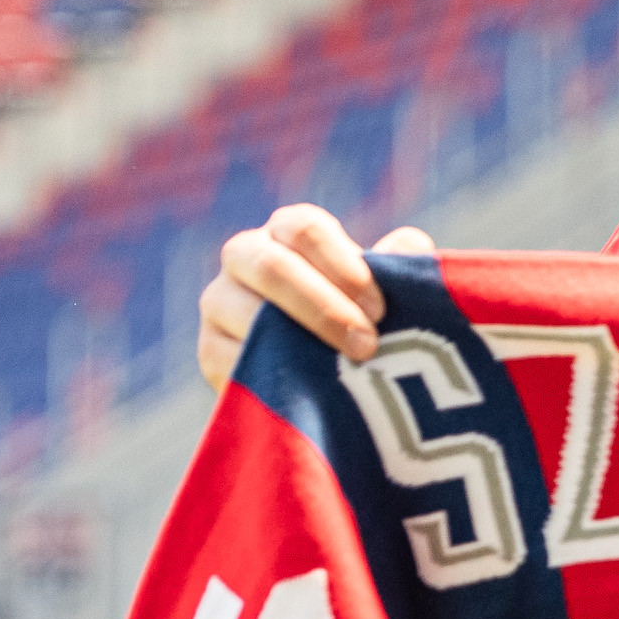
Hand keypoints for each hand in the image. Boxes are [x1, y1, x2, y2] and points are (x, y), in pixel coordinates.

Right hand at [197, 204, 436, 393]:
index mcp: (288, 232)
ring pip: (248, 313)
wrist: (329, 376)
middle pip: (272, 267)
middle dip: (323, 307)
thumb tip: (409, 246)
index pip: (304, 228)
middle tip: (367, 344)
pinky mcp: (210, 350)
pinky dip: (273, 375)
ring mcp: (220, 302)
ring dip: (299, 342)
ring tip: (345, 370)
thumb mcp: (388, 291)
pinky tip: (311, 390)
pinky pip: (232, 359)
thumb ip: (400, 266)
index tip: (380, 308)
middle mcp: (245, 256)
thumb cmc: (365, 317)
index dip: (343, 266)